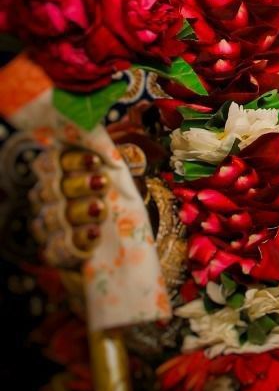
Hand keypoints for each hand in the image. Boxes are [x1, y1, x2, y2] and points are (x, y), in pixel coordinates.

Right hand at [30, 145, 109, 267]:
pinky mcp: (54, 252)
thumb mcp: (115, 181)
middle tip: (102, 184)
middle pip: (54, 188)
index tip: (96, 162)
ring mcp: (48, 226)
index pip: (53, 162)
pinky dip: (78, 240)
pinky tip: (95, 236)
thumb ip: (106, 160)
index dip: (73, 160)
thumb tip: (102, 138)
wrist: (118, 248)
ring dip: (80, 211)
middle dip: (79, 185)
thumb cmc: (115, 206)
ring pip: (56, 216)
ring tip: (101, 210)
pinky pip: (58, 247)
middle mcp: (48, 199)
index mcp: (58, 176)